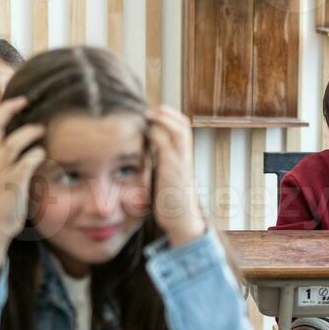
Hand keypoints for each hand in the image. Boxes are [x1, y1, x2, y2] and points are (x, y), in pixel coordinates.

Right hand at [0, 97, 43, 279]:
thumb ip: (7, 159)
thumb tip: (25, 144)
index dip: (3, 110)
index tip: (18, 100)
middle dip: (8, 110)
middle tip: (26, 102)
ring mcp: (0, 174)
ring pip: (11, 144)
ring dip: (28, 133)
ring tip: (41, 130)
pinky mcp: (12, 187)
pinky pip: (24, 165)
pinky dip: (35, 156)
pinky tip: (42, 155)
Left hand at [146, 106, 205, 246]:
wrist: (180, 220)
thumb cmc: (170, 199)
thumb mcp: (165, 173)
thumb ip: (160, 158)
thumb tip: (146, 145)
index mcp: (184, 156)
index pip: (182, 127)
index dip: (169, 116)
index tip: (151, 111)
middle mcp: (185, 156)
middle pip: (183, 124)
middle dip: (166, 112)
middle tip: (148, 109)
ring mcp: (181, 162)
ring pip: (178, 131)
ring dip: (162, 119)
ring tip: (147, 115)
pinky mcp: (174, 170)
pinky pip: (166, 145)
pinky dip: (155, 135)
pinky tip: (143, 134)